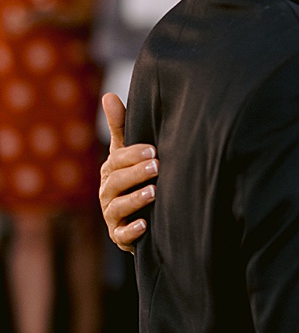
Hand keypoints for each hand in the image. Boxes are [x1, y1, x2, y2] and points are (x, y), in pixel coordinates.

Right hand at [98, 93, 156, 250]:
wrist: (147, 214)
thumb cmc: (136, 175)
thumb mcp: (128, 152)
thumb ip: (120, 127)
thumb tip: (108, 96)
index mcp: (109, 171)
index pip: (116, 160)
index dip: (132, 155)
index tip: (153, 149)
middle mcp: (106, 193)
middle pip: (116, 183)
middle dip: (136, 174)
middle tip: (158, 166)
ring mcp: (112, 216)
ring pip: (118, 208)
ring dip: (136, 199)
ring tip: (154, 192)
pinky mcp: (120, 236)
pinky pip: (122, 235)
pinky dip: (132, 231)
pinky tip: (145, 224)